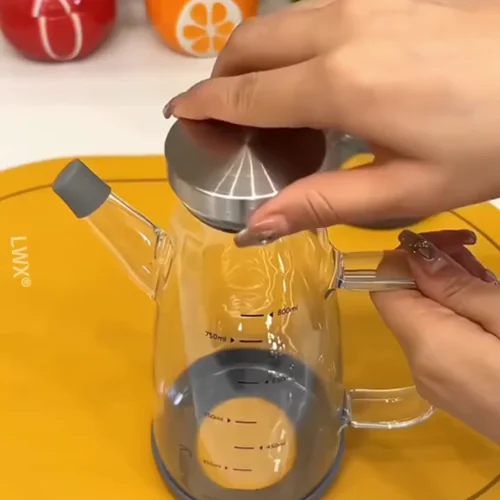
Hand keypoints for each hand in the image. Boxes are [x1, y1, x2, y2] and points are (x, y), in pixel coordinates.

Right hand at [164, 0, 499, 243]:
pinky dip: (287, 47)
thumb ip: (321, 203)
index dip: (202, 106)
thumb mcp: (402, 190)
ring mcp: (362, 4)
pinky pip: (310, 15)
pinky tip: (310, 81)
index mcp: (337, 85)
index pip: (243, 94)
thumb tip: (256, 227)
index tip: (178, 115)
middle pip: (247, 45)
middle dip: (219, 80)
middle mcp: (338, 30)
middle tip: (220, 121)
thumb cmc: (487, 141)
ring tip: (264, 108)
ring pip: (276, 23)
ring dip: (252, 62)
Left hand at [372, 229, 499, 443]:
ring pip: (426, 320)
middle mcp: (420, 364)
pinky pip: (442, 341)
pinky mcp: (455, 391)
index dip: (405, 258)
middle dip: (432, 269)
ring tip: (487, 278)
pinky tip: (487, 308)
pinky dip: (458, 317)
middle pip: (406, 301)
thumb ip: (455, 285)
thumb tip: (410, 253)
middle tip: (471, 248)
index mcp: (425, 343)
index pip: (384, 287)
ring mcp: (436, 382)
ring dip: (449, 291)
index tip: (441, 241)